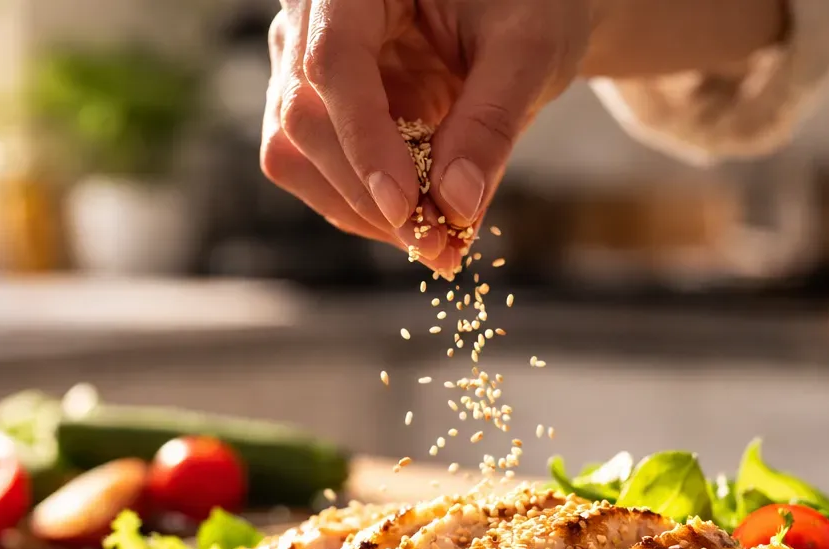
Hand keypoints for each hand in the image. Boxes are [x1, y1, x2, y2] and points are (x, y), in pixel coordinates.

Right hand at [260, 0, 786, 275]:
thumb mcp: (532, 49)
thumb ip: (491, 123)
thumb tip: (454, 218)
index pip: (330, 68)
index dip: (369, 149)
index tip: (420, 215)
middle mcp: (310, 16)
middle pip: (303, 126)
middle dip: (374, 195)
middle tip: (446, 245)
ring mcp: (302, 62)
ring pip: (295, 157)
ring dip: (363, 210)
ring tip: (441, 231)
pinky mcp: (318, 106)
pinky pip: (318, 172)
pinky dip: (369, 206)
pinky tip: (425, 214)